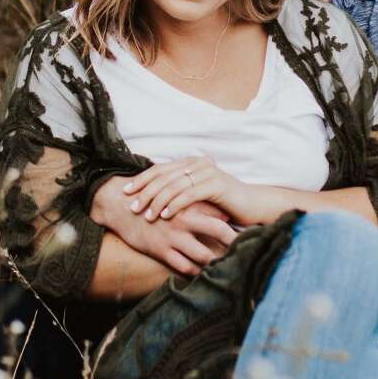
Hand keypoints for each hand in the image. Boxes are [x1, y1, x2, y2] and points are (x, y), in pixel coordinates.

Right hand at [90, 177, 237, 276]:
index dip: (239, 226)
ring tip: (231, 271)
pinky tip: (205, 277)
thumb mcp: (177, 199)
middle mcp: (185, 220)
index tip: (254, 235)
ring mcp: (173, 237)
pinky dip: (196, 273)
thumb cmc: (154, 203)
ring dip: (218, 263)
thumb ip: (201, 206)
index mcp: (190, 204)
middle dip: (236, 244)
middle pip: (219, 233)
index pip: (222, 216)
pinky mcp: (161, 250)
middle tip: (250, 253)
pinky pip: (184, 266)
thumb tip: (226, 216)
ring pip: (203, 255)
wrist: (122, 208)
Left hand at [121, 157, 261, 227]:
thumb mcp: (197, 195)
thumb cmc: (222, 204)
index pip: (159, 169)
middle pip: (164, 176)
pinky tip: (165, 216)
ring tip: (146, 215)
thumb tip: (148, 198)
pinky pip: (190, 194)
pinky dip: (175, 205)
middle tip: (132, 206)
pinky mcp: (217, 184)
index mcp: (190, 163)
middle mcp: (197, 163)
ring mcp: (208, 172)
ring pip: (174, 185)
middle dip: (145, 192)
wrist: (252, 205)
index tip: (125, 192)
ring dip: (157, 201)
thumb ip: (178, 191)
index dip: (141, 179)